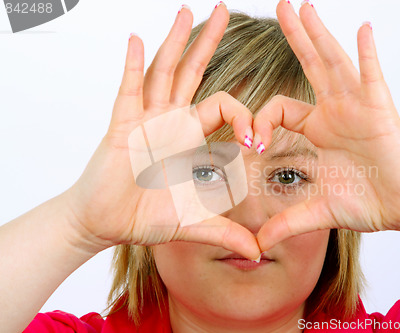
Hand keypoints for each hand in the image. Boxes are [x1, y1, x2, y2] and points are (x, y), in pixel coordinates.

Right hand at [63, 5, 260, 259]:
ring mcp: (145, 120)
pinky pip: (128, 90)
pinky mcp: (121, 126)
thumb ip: (225, 232)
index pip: (224, 107)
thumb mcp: (192, 223)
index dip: (243, 116)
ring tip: (187, 13)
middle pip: (193, 73)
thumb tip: (259, 251)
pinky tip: (138, 40)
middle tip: (222, 10)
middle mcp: (170, 121)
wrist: (105, 223)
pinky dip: (133, 66)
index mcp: (189, 136)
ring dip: (175, 42)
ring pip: (164, 73)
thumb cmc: (144, 217)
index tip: (255, 140)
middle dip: (207, 43)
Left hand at [255, 1, 399, 250]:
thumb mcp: (319, 211)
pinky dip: (368, 55)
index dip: (258, 119)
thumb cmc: (370, 202)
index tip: (248, 140)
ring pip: (334, 64)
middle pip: (309, 67)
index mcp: (317, 130)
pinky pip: (373, 77)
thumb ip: (287, 223)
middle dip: (294, 38)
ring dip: (318, 36)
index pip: (278, 110)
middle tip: (280, 7)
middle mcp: (335, 112)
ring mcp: (357, 108)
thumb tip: (256, 245)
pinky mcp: (381, 111)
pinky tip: (363, 30)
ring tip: (302, 7)